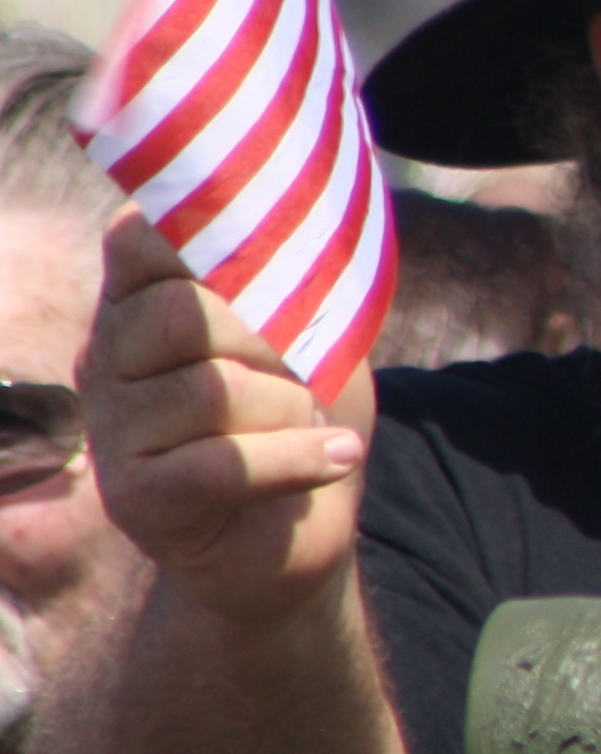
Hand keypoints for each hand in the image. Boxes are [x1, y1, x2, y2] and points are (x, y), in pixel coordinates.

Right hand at [80, 209, 370, 623]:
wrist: (295, 532)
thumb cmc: (301, 411)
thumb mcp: (312, 327)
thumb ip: (297, 275)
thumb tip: (310, 220)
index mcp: (139, 303)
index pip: (141, 241)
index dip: (209, 236)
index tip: (276, 254)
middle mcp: (108, 360)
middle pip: (185, 315)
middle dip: (275, 335)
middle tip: (310, 365)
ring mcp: (114, 432)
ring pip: (215, 392)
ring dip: (294, 408)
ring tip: (310, 423)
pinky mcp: (137, 499)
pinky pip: (224, 465)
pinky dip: (298, 459)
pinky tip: (340, 454)